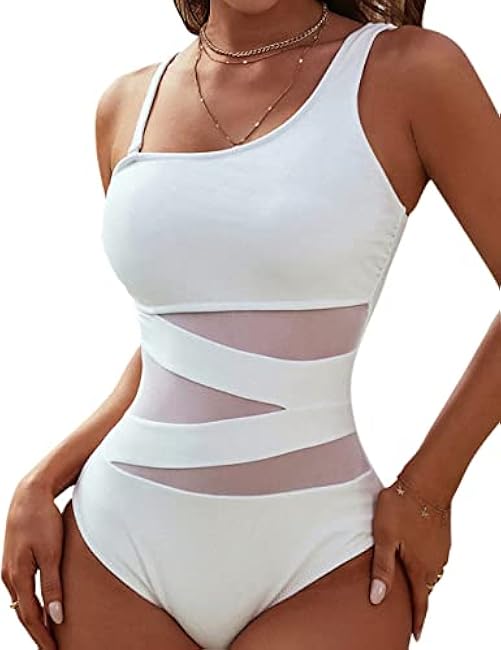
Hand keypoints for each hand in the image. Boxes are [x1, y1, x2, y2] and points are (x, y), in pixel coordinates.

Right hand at [2, 477, 63, 649]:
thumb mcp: (52, 553)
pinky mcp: (15, 560)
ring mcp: (10, 568)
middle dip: (37, 632)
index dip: (42, 636)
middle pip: (24, 613)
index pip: (31, 616)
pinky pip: (23, 589)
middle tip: (51, 649)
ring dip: (34, 618)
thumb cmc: (42, 520)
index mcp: (18, 576)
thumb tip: (55, 617)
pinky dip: (32, 602)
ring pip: (22, 602)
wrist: (30, 495)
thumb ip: (53, 585)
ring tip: (48, 633)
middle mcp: (10, 576)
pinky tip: (41, 606)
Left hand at [368, 477, 451, 641]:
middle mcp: (435, 562)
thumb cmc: (402, 506)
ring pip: (430, 573)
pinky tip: (414, 558)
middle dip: (417, 601)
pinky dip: (424, 565)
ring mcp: (441, 549)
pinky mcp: (442, 536)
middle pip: (425, 589)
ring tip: (408, 587)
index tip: (416, 634)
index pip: (420, 603)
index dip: (417, 620)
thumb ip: (381, 568)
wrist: (427, 480)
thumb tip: (377, 599)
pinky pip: (433, 559)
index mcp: (421, 568)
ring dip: (420, 581)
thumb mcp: (383, 537)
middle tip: (407, 612)